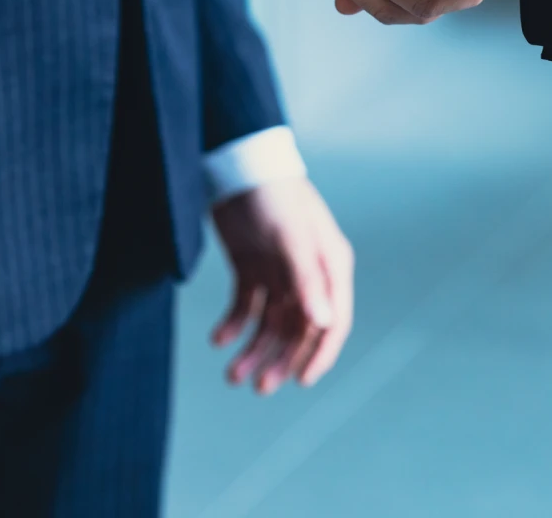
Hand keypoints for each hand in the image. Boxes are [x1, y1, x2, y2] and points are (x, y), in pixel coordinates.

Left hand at [211, 176, 354, 393]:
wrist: (238, 164)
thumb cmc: (274, 195)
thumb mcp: (291, 238)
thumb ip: (307, 281)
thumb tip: (325, 324)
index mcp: (329, 267)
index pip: (333, 322)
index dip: (319, 354)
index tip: (301, 382)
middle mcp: (308, 274)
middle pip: (299, 329)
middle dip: (280, 359)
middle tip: (257, 386)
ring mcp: (279, 272)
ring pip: (270, 323)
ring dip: (253, 349)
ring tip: (232, 375)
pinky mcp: (251, 268)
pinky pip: (245, 307)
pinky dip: (233, 325)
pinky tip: (218, 340)